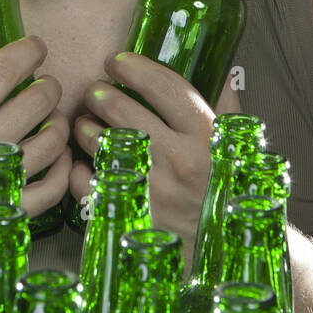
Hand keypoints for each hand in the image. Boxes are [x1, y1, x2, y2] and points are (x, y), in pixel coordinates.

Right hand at [0, 36, 70, 239]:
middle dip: (48, 87)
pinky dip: (63, 168)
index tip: (36, 46)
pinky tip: (60, 158)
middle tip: (48, 85)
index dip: (22, 53)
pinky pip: (53, 186)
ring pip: (50, 141)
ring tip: (55, 119)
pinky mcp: (10, 212)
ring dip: (58, 124)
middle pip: (33, 102)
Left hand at [70, 52, 225, 270]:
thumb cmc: (225, 193)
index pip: (164, 86)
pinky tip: (80, 161)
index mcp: (204, 137)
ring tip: (85, 123)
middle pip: (122, 109)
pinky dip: (77, 168)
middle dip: (101, 93)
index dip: (135, 67)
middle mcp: (177, 160)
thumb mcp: (235, 147)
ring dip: (85, 126)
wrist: (222, 251)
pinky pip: (85, 181)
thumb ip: (226, 106)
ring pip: (99, 142)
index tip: (118, 60)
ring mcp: (150, 189)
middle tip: (95, 91)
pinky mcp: (129, 214)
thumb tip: (222, 69)